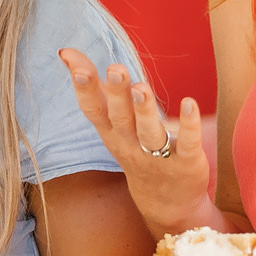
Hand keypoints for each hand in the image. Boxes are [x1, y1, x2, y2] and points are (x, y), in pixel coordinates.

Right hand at [58, 50, 212, 234]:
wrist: (166, 203)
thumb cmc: (136, 150)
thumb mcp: (111, 123)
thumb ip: (95, 89)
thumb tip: (66, 52)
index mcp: (112, 133)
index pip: (94, 109)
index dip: (84, 88)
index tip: (76, 65)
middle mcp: (131, 144)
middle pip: (121, 118)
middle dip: (117, 95)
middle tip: (115, 69)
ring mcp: (158, 156)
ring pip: (149, 132)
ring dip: (145, 110)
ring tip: (141, 87)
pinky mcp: (186, 162)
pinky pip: (187, 143)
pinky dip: (188, 125)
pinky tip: (190, 103)